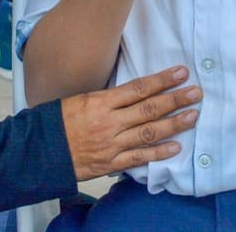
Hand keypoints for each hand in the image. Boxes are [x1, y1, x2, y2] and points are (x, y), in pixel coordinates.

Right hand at [60, 65, 201, 180]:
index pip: (139, 88)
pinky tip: (175, 147)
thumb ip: (108, 97)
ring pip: (149, 132)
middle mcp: (110, 122)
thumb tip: (133, 91)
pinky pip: (139, 158)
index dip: (162, 80)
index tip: (181, 73)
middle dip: (175, 100)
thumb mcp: (81, 99)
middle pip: (149, 109)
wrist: (39, 151)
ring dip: (173, 124)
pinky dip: (158, 153)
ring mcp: (112, 144)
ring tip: (193, 116)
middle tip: (196, 93)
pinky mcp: (111, 163)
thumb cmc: (58, 122)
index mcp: (102, 102)